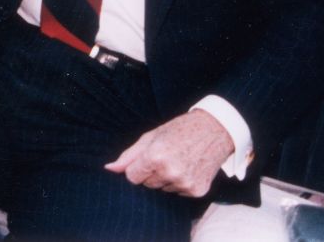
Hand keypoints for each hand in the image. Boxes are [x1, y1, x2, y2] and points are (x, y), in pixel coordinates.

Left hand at [105, 110, 233, 197]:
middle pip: (146, 184)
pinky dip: (180, 183)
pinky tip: (189, 167)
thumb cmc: (179, 130)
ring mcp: (185, 184)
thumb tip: (109, 169)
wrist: (215, 130)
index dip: (136, 168)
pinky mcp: (197, 191)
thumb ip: (128, 156)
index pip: (132, 177)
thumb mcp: (151, 137)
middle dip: (151, 172)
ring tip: (178, 160)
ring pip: (162, 189)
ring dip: (165, 178)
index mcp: (155, 157)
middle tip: (166, 155)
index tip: (146, 158)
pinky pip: (177, 193)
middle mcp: (170, 173)